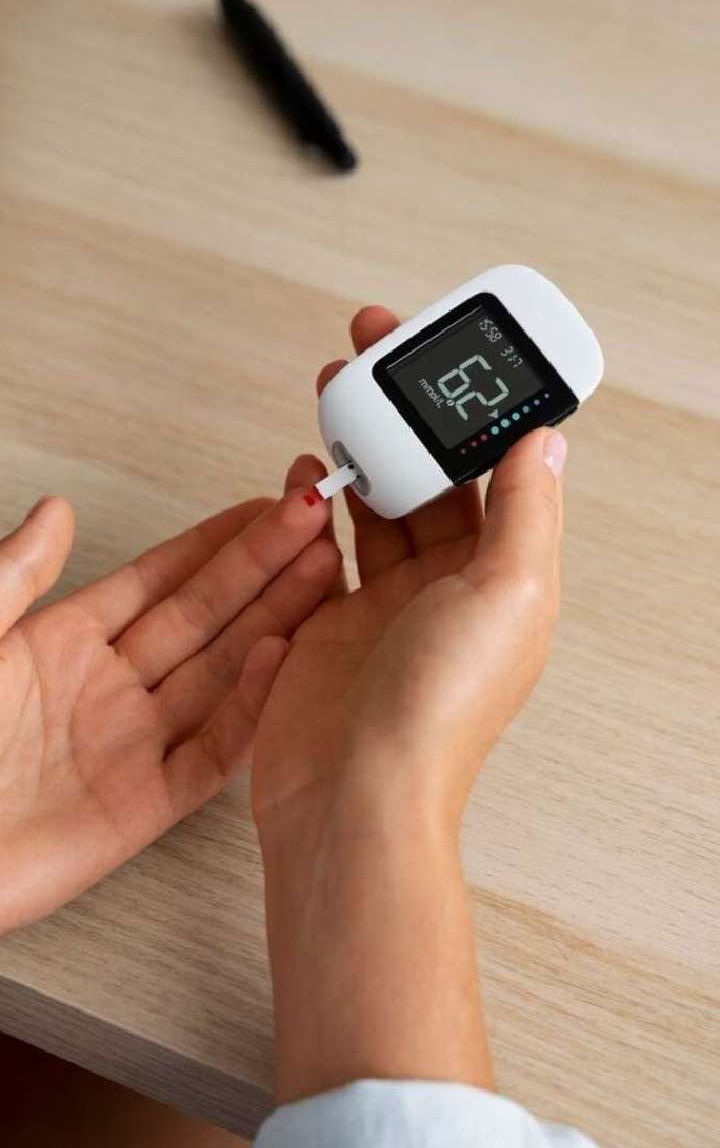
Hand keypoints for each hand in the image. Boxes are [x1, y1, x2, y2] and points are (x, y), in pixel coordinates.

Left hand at [0, 489, 338, 932]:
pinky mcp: (141, 807)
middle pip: (203, 616)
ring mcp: (129, 746)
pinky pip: (210, 753)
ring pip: (221, 672)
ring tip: (327, 570)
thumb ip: (12, 578)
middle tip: (315, 519)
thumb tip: (56, 509)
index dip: (215, 541)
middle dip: (262, 566)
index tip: (264, 505)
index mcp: (62, 645)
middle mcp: (107, 690)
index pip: (158, 579)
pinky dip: (249, 708)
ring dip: (274, 620)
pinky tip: (281, 658)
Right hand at [253, 306, 566, 1101]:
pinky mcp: (329, 622)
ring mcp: (386, 604)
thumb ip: (526, 513)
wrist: (354, 798)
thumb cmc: (437, 714)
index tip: (450, 359)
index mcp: (503, 578)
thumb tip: (546, 441)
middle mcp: (449, 587)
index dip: (470, 412)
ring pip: (376, 502)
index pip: (493, 471)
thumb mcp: (507, 596)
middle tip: (375, 349)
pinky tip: (305, 472)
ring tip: (337, 390)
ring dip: (359, 446)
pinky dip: (315, 503)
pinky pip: (325, 546)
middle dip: (404, 412)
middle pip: (430, 477)